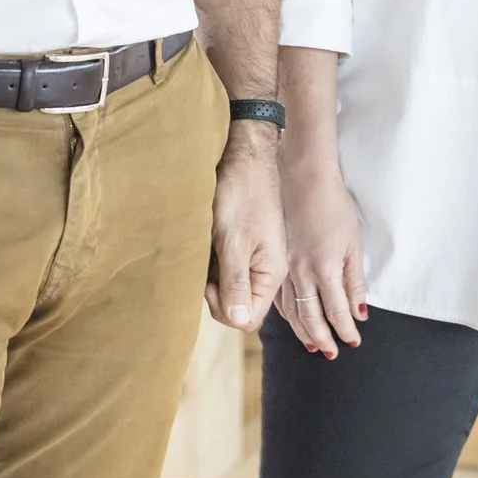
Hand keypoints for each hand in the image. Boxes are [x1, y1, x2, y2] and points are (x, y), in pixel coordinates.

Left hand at [206, 127, 286, 329]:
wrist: (247, 158)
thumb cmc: (242, 195)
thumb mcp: (234, 242)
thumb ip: (236, 284)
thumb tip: (239, 320)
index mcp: (271, 273)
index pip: (247, 318)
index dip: (223, 309)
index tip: (210, 283)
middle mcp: (268, 270)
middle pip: (238, 306)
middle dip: (217, 293)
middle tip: (206, 267)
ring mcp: (257, 258)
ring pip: (231, 287)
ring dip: (214, 276)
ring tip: (209, 249)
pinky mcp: (246, 246)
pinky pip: (229, 268)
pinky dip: (216, 261)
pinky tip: (212, 242)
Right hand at [275, 158, 366, 357]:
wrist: (304, 178)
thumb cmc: (334, 207)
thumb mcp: (352, 243)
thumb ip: (354, 281)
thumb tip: (360, 312)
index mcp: (323, 269)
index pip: (336, 312)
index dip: (345, 330)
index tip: (353, 343)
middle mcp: (301, 273)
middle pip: (310, 317)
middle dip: (323, 338)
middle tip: (331, 354)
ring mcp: (285, 267)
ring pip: (291, 310)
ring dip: (302, 330)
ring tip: (312, 345)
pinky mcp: (276, 259)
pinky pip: (278, 295)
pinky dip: (285, 313)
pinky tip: (291, 319)